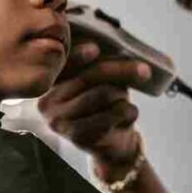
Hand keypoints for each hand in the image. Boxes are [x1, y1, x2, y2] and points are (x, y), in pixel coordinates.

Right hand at [38, 41, 151, 167]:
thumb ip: (100, 66)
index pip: (63, 64)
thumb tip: (120, 51)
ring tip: (124, 101)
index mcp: (49, 83)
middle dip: (120, 70)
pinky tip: (127, 115)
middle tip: (143, 70)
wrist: (111, 144)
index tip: (95, 49)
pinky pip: (113, 113)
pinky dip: (129, 112)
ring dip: (122, 95)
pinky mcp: (78, 136)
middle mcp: (48, 101)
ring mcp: (60, 120)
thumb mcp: (100, 81)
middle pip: (88, 77)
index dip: (78, 55)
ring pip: (103, 94)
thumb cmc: (104, 106)